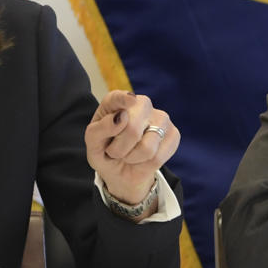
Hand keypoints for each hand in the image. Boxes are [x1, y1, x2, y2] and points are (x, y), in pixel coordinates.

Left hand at [86, 90, 179, 212]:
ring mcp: (160, 118)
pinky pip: (158, 157)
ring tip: (127, 154)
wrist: (121, 170)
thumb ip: (101, 128)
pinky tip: (142, 158)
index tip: (130, 100)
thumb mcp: (93, 143)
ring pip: (147, 148)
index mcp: (116, 101)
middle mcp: (141, 104)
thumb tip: (122, 116)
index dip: (124, 99)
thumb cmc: (105, 151)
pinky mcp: (174, 134)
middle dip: (119, 148)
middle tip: (114, 151)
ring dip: (131, 158)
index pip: (118, 98)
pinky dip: (145, 164)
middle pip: (132, 129)